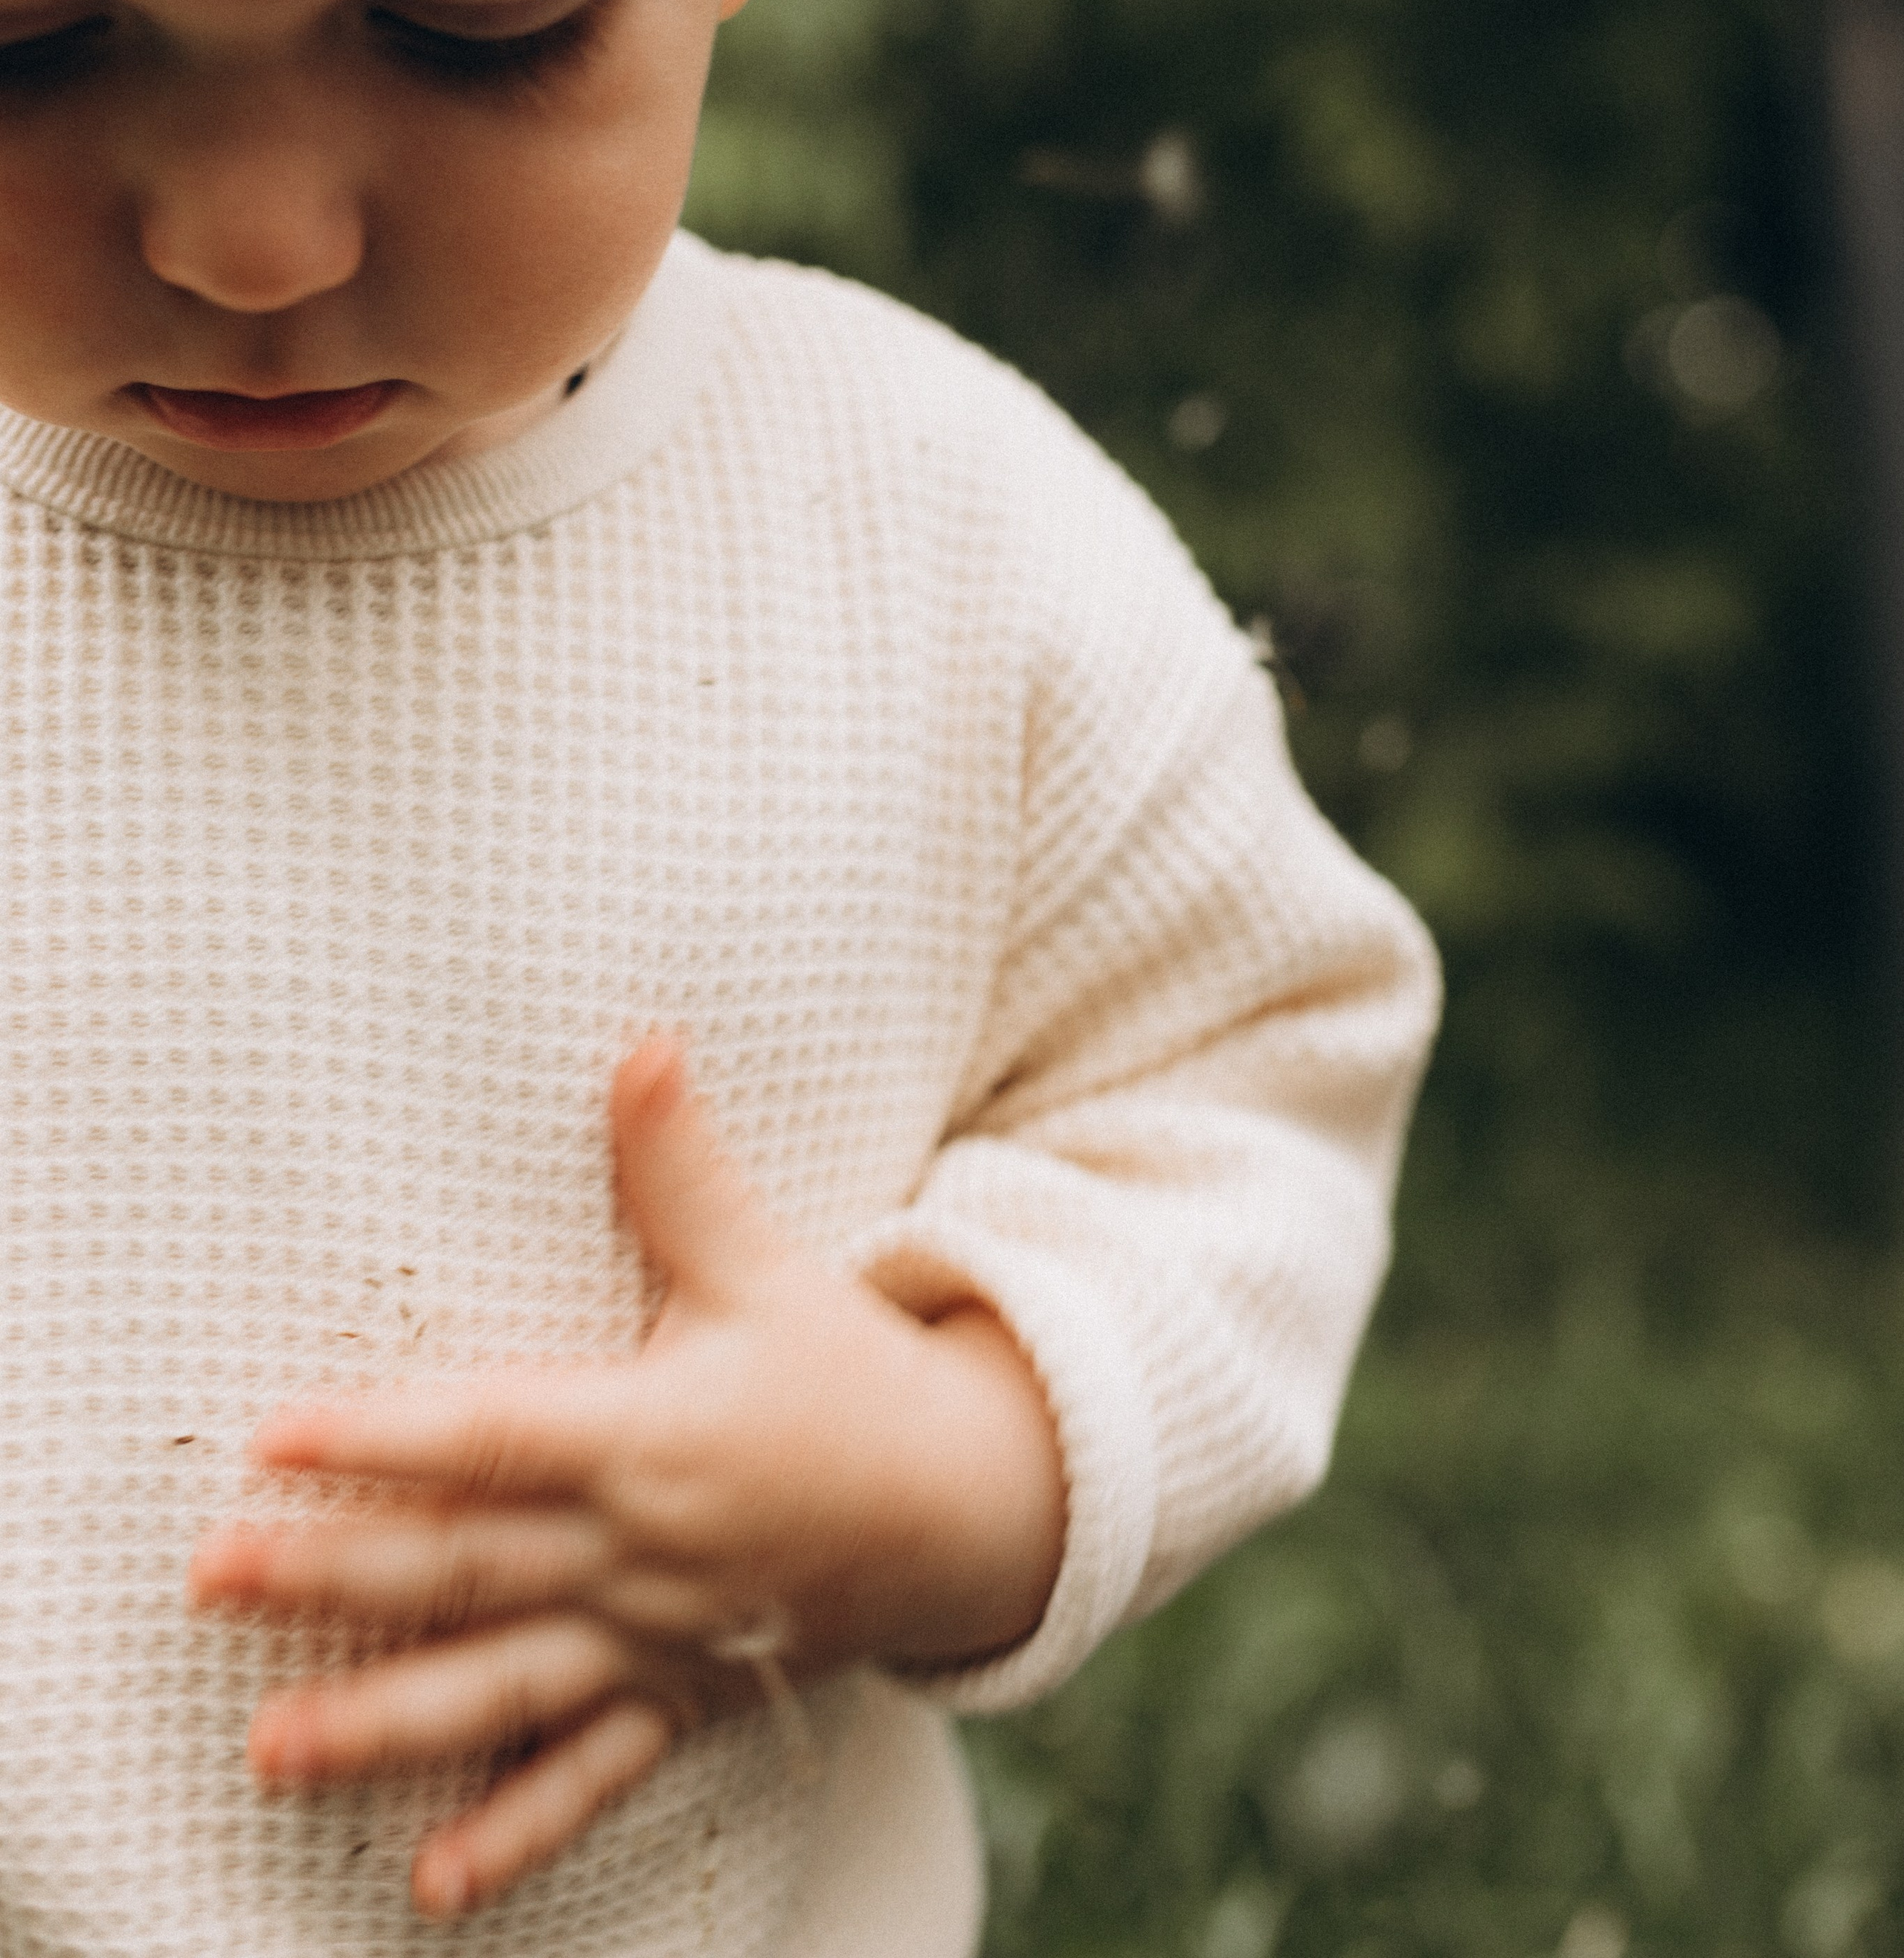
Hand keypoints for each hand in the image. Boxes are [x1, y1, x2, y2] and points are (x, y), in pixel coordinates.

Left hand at [189, 1036, 1064, 1920]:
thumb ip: (680, 1169)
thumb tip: (642, 1042)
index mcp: (650, 1434)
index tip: (274, 1434)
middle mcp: (638, 1549)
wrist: (960, 1504)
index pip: (491, 1434)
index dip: (382, 1434)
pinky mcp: (679, 1698)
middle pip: (463, 1564)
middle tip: (213, 1579)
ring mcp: (654, 1639)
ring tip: (270, 1750)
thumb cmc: (845, 1372)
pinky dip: (516, 1831)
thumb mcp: (764, 1266)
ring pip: (501, 1686)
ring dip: (383, 1725)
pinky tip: (433, 1883)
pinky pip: (591, 1775)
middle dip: (332, 1575)